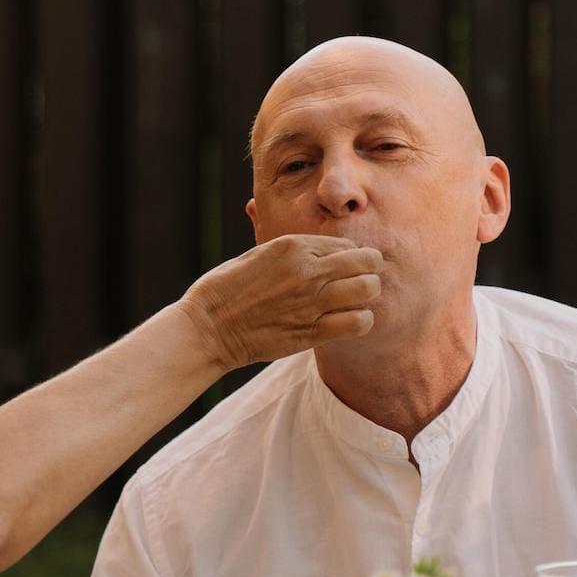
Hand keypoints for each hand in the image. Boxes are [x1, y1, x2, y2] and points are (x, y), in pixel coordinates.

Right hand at [176, 233, 382, 370]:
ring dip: (366, 296)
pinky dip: (360, 321)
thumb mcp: (256, 254)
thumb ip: (290, 250)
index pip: (347, 246)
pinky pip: (358, 322)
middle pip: (367, 262)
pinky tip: (347, 322)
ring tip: (354, 303)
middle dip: (368, 272)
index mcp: (292, 246)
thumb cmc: (225, 290)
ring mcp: (311, 301)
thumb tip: (318, 250)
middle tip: (359, 283)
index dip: (350, 258)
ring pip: (368, 290)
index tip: (342, 270)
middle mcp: (307, 270)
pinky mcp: (311, 331)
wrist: (208, 328)